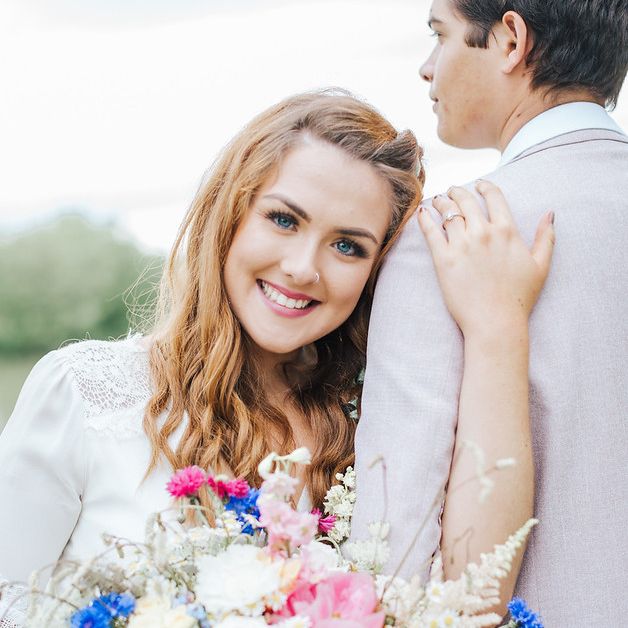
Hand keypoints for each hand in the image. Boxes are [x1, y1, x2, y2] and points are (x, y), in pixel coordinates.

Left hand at [417, 181, 554, 337]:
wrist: (495, 321)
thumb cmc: (519, 298)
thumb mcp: (541, 266)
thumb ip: (546, 237)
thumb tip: (550, 214)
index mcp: (507, 231)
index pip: (493, 196)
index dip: (485, 186)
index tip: (478, 184)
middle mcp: (484, 233)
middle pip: (466, 200)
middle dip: (457, 191)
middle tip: (451, 191)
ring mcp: (462, 245)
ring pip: (447, 212)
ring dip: (440, 202)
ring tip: (436, 201)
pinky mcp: (443, 259)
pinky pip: (430, 231)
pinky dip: (425, 218)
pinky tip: (422, 213)